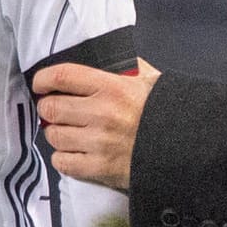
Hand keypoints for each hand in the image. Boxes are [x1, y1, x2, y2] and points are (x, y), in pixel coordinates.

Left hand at [34, 60, 160, 190]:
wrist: (186, 148)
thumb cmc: (166, 112)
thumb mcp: (151, 81)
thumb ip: (128, 67)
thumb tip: (109, 58)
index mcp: (112, 87)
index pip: (62, 76)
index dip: (44, 79)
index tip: (40, 83)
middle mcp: (101, 113)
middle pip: (51, 107)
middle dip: (48, 108)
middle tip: (54, 109)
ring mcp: (98, 143)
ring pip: (54, 136)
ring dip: (56, 133)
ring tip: (66, 132)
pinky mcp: (99, 168)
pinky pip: (63, 162)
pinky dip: (63, 157)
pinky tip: (73, 152)